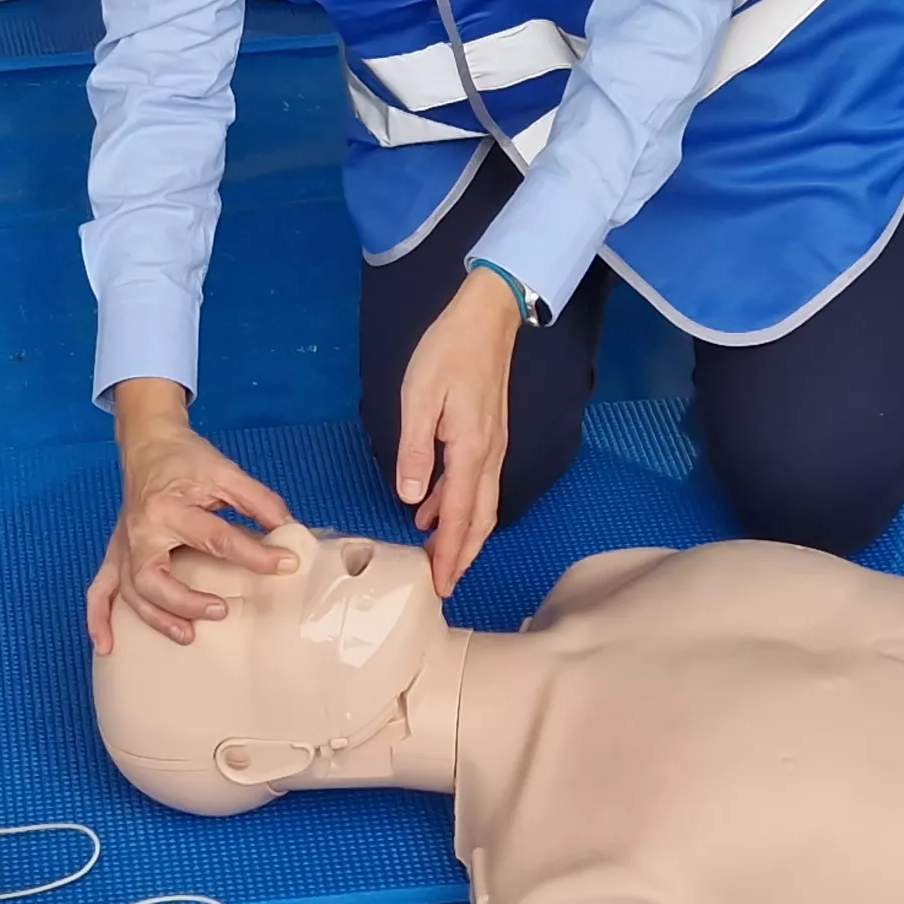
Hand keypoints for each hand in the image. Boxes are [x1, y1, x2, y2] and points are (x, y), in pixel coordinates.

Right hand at [87, 380, 296, 651]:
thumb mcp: (226, 471)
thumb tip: (288, 527)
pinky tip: (109, 645)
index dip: (255, 555)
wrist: (148, 443)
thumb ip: (258, 499)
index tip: (285, 565)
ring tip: (188, 635)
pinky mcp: (116, 554)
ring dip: (157, 617)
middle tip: (222, 610)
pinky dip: (99, 619)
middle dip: (187, 601)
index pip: (216, 538)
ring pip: (132, 591)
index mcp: (169, 507)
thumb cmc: (187, 460)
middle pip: (155, 576)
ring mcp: (124, 546)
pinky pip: (99, 590)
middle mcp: (141, 530)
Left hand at [395, 272, 522, 596]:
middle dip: (462, 555)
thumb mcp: (419, 398)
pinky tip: (432, 509)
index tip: (440, 585)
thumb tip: (410, 499)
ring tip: (434, 556)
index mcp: (472, 450)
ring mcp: (493, 446)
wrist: (487, 318)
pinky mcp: (488, 435)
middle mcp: (489, 455)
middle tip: (442, 584)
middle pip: (481, 519)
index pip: (462, 516)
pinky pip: (476, 483)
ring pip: (481, 504)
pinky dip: (457, 504)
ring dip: (461, 533)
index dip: (451, 554)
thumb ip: (415, 450)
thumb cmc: (449, 352)